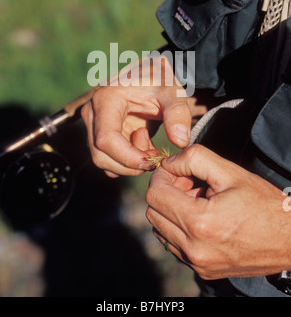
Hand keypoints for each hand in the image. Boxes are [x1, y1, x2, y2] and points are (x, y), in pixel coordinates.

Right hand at [81, 55, 206, 176]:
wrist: (151, 75)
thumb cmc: (160, 81)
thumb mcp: (172, 92)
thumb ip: (178, 113)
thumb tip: (181, 141)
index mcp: (105, 99)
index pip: (106, 140)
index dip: (128, 157)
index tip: (152, 160)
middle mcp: (92, 113)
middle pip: (101, 156)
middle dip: (130, 164)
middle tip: (156, 153)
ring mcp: (93, 125)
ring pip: (103, 161)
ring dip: (130, 164)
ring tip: (150, 144)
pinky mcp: (98, 134)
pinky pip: (108, 160)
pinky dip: (127, 162)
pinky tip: (143, 146)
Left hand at [145, 144, 290, 279]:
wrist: (290, 241)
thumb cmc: (264, 204)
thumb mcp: (231, 172)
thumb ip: (195, 158)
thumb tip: (169, 163)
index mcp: (200, 223)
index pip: (155, 195)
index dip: (162, 176)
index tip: (178, 170)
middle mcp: (194, 249)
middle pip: (153, 213)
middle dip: (166, 192)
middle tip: (190, 184)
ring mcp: (198, 264)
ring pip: (160, 230)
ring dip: (171, 211)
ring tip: (198, 202)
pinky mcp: (203, 271)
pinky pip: (174, 245)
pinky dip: (179, 229)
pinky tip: (201, 218)